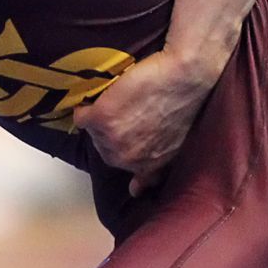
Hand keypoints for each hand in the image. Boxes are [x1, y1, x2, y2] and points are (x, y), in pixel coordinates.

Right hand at [75, 50, 217, 196]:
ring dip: (98, 119)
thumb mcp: (175, 146)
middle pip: (104, 149)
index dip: (124, 147)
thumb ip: (155, 169)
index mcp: (146, 166)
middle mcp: (126, 159)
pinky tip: (96, 99)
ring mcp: (111, 139)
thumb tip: (134, 190)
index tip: (126, 136)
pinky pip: (82, 117)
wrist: (184, 77)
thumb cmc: (186, 106)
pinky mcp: (100, 118)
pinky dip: (85, 108)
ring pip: (92, 132)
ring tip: (113, 102)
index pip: (123, 167)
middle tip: (122, 112)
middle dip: (110, 133)